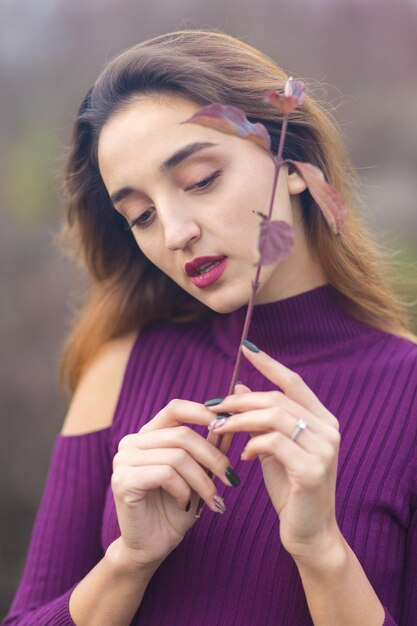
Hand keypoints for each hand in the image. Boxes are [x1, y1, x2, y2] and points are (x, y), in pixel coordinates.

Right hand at [111, 398, 238, 567]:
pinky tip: (184, 504)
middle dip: (213, 457)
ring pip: (177, 456)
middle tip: (231, 479)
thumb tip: (229, 420)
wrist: (151, 547)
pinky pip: (166, 474)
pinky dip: (183, 490)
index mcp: (148, 435)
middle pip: (182, 434)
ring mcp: (123, 460)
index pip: (175, 408)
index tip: (226, 426)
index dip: (202, 413)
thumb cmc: (176, 508)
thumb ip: (211, 446)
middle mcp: (132, 442)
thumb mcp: (200, 473)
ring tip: (212, 498)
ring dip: (202, 480)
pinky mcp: (123, 480)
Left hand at [206, 343, 341, 562]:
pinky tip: (242, 457)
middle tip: (214, 407)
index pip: (293, 382)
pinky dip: (252, 445)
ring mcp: (324, 449)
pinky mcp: (312, 470)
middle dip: (241, 401)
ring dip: (240, 420)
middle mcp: (329, 429)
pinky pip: (273, 443)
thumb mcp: (272, 448)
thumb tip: (240, 387)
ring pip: (274, 417)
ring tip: (219, 429)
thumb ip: (261, 419)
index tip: (245, 348)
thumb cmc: (291, 487)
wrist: (310, 533)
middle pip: (277, 399)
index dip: (269, 364)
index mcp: (323, 420)